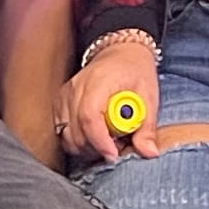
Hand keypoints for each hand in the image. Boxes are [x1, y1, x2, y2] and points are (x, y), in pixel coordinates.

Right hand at [58, 41, 155, 166]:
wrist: (121, 53)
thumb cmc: (135, 72)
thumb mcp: (149, 96)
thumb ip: (147, 127)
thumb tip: (149, 152)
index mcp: (99, 81)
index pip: (89, 116)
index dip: (99, 141)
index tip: (113, 155)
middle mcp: (77, 87)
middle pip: (76, 131)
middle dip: (96, 147)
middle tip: (118, 145)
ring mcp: (65, 94)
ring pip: (66, 135)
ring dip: (86, 146)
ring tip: (107, 138)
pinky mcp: (60, 102)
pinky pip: (61, 130)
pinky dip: (76, 139)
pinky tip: (94, 134)